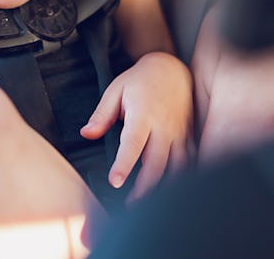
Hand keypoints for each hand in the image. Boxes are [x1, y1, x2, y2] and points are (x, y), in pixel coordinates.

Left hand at [80, 51, 192, 200]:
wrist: (171, 69)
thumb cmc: (140, 80)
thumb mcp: (115, 90)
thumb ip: (101, 115)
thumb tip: (86, 134)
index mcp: (143, 114)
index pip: (133, 144)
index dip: (124, 165)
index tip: (115, 182)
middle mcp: (164, 126)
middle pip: (156, 163)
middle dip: (144, 187)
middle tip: (130, 205)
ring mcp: (179, 132)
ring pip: (175, 167)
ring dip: (163, 186)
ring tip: (148, 203)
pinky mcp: (187, 136)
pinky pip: (187, 161)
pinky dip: (179, 177)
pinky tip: (169, 189)